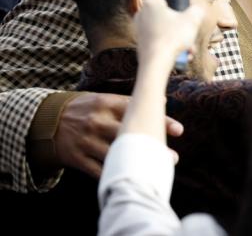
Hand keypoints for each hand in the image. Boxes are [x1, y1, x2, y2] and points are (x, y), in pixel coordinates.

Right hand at [54, 92, 183, 177]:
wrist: (46, 122)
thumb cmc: (84, 109)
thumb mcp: (103, 99)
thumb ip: (131, 102)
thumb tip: (163, 99)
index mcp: (105, 103)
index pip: (137, 112)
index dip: (158, 120)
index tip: (179, 130)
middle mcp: (96, 121)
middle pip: (128, 134)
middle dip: (150, 146)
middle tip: (172, 157)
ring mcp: (85, 141)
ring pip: (115, 155)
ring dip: (136, 164)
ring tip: (154, 171)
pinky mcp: (76, 158)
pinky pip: (99, 170)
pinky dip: (115, 175)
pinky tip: (132, 179)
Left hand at [133, 0, 203, 79]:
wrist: (156, 63)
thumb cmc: (172, 38)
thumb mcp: (193, 19)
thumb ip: (197, 10)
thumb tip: (196, 10)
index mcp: (151, 3)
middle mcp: (142, 15)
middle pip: (165, 14)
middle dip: (180, 24)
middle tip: (191, 30)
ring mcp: (140, 31)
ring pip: (165, 30)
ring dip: (179, 38)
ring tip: (189, 48)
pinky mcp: (141, 44)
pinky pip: (161, 41)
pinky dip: (171, 47)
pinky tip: (183, 55)